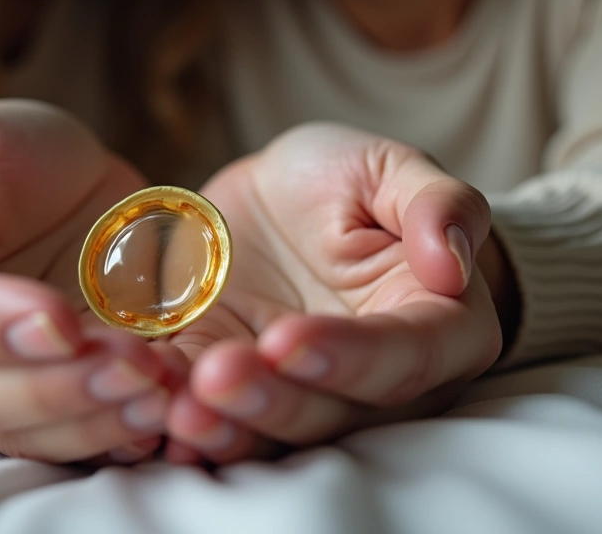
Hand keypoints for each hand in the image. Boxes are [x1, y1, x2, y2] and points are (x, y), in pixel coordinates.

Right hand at [0, 100, 183, 462]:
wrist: (48, 203)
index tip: (58, 319)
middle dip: (55, 386)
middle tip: (135, 365)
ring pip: (16, 432)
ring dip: (92, 420)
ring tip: (162, 391)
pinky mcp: (20, 421)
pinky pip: (59, 447)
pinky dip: (112, 437)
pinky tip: (163, 416)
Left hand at [163, 123, 502, 463]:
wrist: (279, 205)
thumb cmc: (350, 184)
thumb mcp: (390, 168)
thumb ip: (438, 204)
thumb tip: (451, 262)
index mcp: (435, 326)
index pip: (403, 356)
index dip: (348, 357)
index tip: (286, 340)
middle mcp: (373, 381)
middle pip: (333, 411)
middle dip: (272, 400)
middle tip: (217, 378)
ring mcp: (301, 396)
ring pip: (273, 433)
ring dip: (226, 429)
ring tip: (179, 413)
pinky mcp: (236, 395)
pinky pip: (216, 422)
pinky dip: (181, 425)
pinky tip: (150, 420)